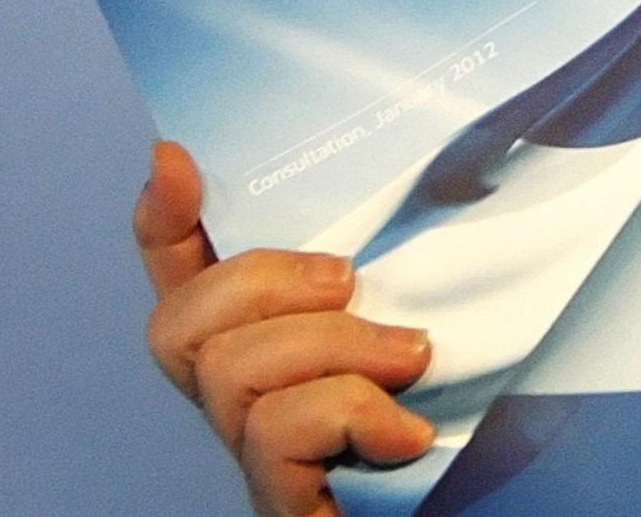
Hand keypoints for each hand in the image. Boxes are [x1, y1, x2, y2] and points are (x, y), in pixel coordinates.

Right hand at [134, 141, 436, 516]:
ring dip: (332, 346)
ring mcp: (258, 461)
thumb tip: (467, 158)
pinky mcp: (284, 502)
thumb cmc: (466, 418)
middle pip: (179, 323)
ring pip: (232, 370)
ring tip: (411, 358)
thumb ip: (414, 261)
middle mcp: (245, 404)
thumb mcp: (434, 317)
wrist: (476, 504)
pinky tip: (409, 433)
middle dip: (262, 281)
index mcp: (268, 347)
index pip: (180, 277)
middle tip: (350, 282)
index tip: (174, 162)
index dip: (164, 221)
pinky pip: (277, 433)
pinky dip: (354, 414)